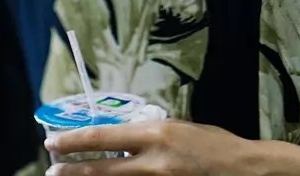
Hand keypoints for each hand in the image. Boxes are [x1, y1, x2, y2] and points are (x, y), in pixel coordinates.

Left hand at [44, 120, 267, 174]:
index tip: (53, 143)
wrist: (247, 170)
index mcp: (155, 134)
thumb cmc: (214, 145)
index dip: (74, 141)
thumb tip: (121, 140)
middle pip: (102, 169)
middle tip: (52, 170)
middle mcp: (154, 161)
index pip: (103, 137)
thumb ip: (148, 135)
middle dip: (73, 171)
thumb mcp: (178, 128)